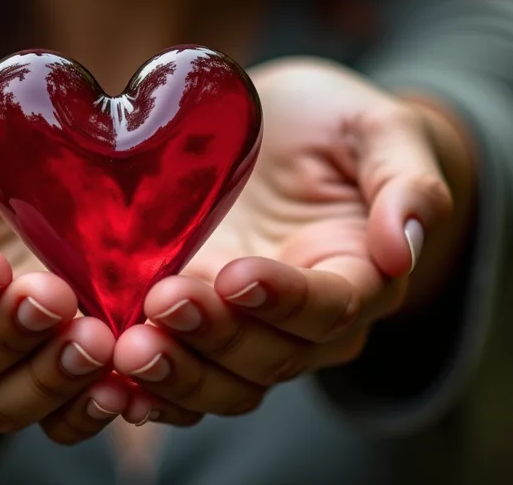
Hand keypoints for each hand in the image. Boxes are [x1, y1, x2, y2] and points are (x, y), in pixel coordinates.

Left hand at [113, 58, 472, 422]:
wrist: (283, 133)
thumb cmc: (338, 123)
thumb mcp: (380, 128)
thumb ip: (407, 182)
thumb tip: (404, 248)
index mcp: (359, 276)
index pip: (329, 307)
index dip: (283, 299)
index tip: (236, 274)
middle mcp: (307, 322)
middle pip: (271, 355)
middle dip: (215, 337)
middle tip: (160, 303)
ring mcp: (248, 330)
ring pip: (224, 381)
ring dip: (175, 372)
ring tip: (124, 348)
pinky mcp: (198, 328)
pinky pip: (180, 377)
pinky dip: (145, 389)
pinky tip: (104, 380)